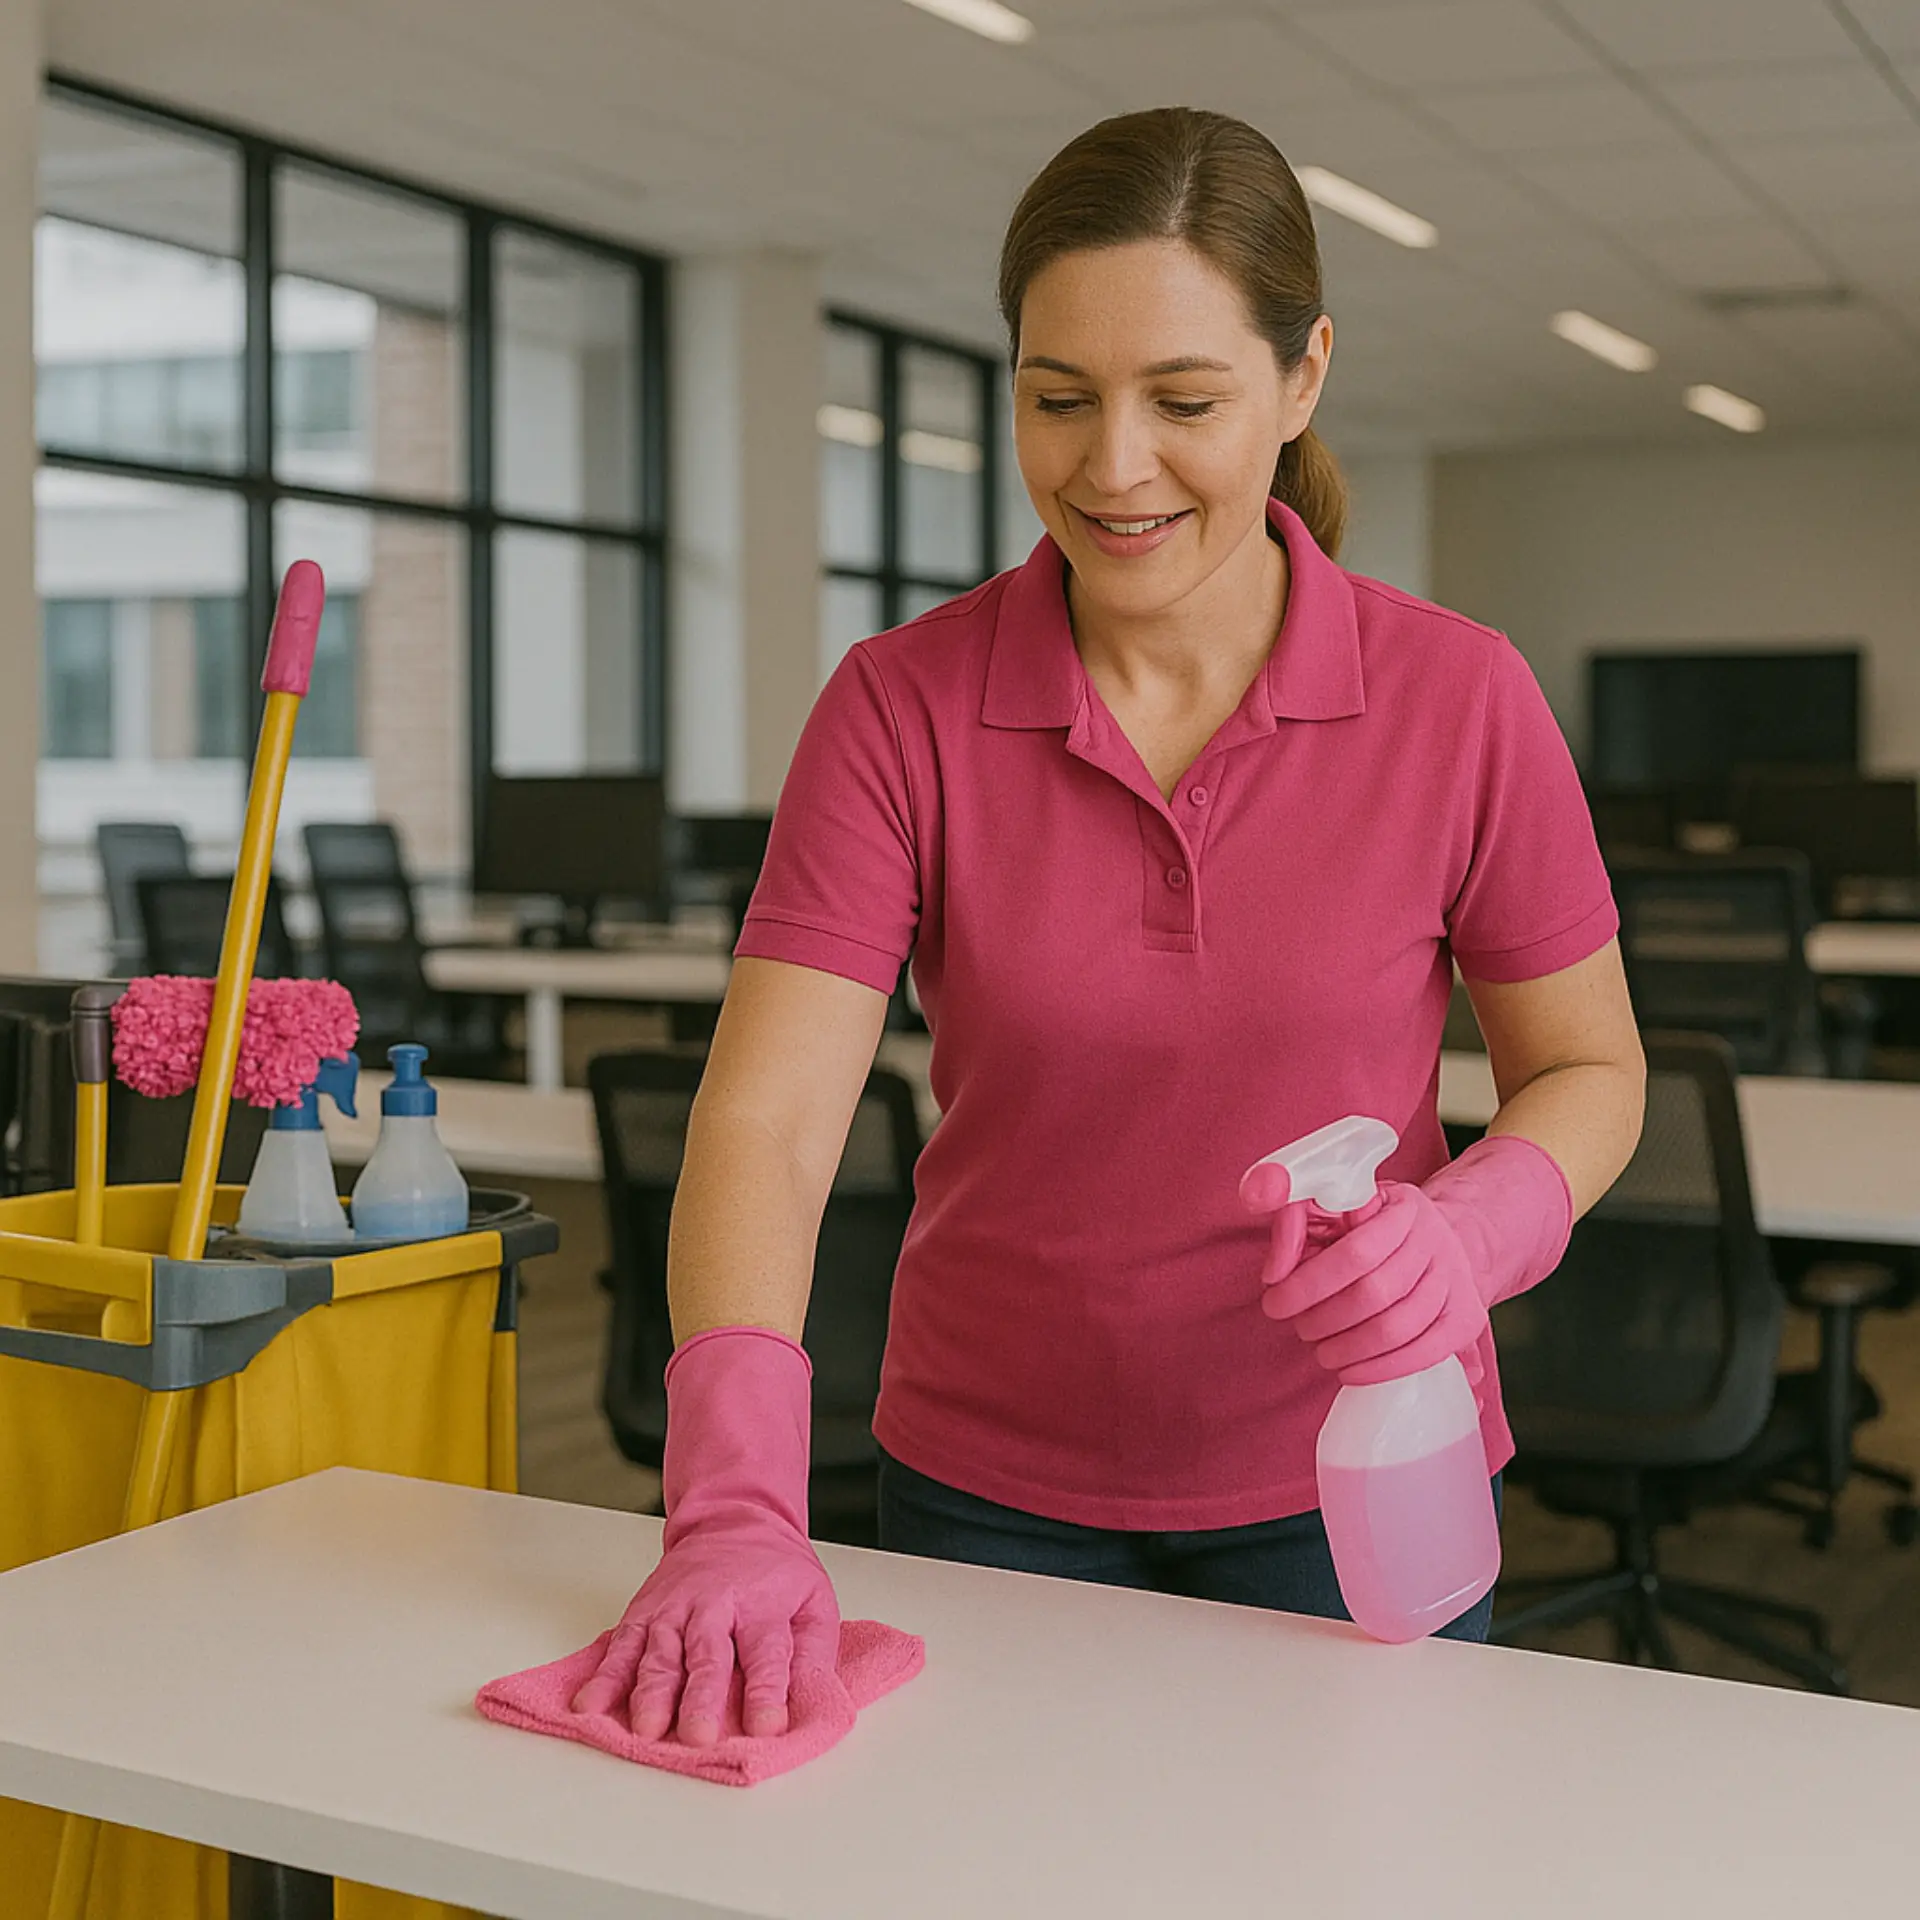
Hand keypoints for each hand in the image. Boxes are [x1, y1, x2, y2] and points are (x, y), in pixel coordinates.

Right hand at [567, 1326, 838, 1745]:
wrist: (733, 1520)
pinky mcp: (643, 1613)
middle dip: (701, 1697)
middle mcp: (715, 1608)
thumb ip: (813, 1655)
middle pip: (708, 1655)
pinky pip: (621, 1647)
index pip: (767, 1654)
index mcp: (764, 1606)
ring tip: (645, 1728)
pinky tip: (588, 1705)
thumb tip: (811, 1705)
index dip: (767, 1692)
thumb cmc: (775, 1574)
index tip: (765, 1728)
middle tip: (698, 1736)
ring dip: (651, 1692)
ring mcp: (674, 1610)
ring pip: (660, 1653)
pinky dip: (604, 1677)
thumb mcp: (814, 1602)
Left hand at [1259, 1181, 1488, 1386]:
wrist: (1439, 1239)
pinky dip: (1384, 1369)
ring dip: (1350, 1349)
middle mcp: (1436, 1240)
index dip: (1309, 1284)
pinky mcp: (1468, 1318)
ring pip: (1400, 1328)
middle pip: (1376, 1294)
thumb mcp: (1330, 1207)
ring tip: (1321, 1352)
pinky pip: (1428, 1353)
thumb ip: (1293, 1224)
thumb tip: (1275, 1273)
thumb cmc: (1371, 1225)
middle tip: (1300, 1329)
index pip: (1355, 1252)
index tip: (1276, 1304)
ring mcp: (1456, 1280)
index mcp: (1401, 1206)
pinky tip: (1351, 1372)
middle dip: (1325, 1320)